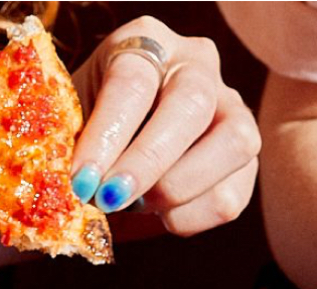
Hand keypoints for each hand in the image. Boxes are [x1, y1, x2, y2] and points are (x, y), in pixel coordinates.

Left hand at [69, 16, 258, 234]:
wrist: (125, 141)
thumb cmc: (95, 129)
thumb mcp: (74, 121)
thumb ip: (71, 143)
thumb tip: (75, 187)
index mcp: (145, 43)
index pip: (133, 83)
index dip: (107, 135)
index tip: (82, 181)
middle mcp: (196, 65)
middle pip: (190, 106)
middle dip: (148, 163)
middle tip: (110, 200)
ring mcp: (232, 108)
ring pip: (232, 145)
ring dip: (177, 190)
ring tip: (138, 204)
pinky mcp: (245, 158)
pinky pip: (230, 197)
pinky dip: (190, 217)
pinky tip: (161, 213)